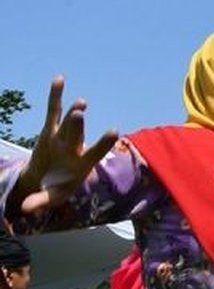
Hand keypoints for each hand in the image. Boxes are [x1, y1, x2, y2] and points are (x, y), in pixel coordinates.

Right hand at [10, 77, 118, 215]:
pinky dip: (55, 96)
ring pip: (68, 123)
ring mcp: (63, 138)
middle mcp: (74, 148)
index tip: (114, 130)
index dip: (102, 142)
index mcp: (81, 164)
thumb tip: (25, 209)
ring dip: (72, 112)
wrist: (47, 181)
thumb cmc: (54, 189)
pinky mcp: (51, 131)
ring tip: (80, 101)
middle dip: (77, 125)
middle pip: (77, 135)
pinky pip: (53, 111)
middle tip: (80, 112)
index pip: (95, 152)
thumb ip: (40, 201)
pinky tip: (59, 79)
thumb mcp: (49, 198)